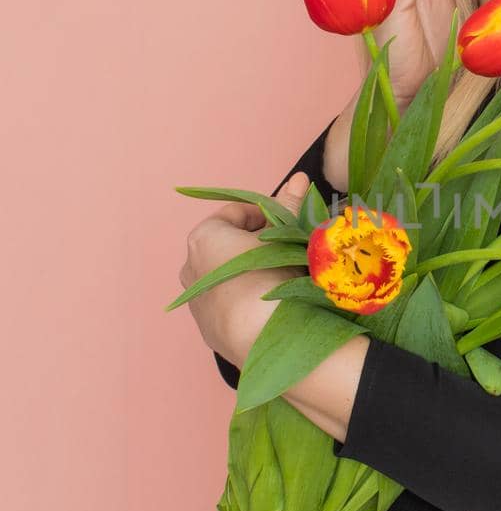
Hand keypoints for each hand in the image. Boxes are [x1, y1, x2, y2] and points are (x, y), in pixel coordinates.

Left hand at [179, 172, 310, 363]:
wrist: (263, 332)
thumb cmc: (272, 274)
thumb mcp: (284, 235)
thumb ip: (289, 206)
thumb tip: (299, 178)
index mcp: (204, 237)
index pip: (236, 212)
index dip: (265, 212)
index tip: (287, 218)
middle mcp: (191, 266)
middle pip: (227, 245)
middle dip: (255, 243)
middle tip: (287, 248)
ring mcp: (196, 300)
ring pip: (225, 276)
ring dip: (248, 272)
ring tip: (280, 277)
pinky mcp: (206, 329)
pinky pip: (227, 305)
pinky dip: (244, 299)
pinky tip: (268, 304)